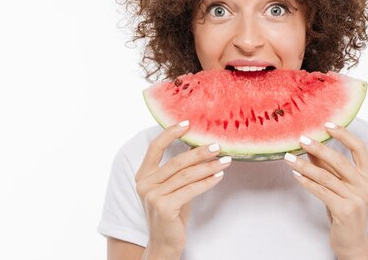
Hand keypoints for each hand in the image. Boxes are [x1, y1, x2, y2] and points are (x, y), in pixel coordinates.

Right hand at [134, 121, 231, 254]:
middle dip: (199, 152)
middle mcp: (145, 184)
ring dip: (208, 166)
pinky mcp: (164, 207)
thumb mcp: (173, 187)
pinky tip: (219, 176)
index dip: (170, 133)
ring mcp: (152, 196)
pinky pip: (191, 189)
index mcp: (143, 175)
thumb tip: (200, 146)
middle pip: (176, 161)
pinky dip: (207, 181)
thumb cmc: (172, 212)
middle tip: (217, 145)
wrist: (164, 243)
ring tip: (225, 161)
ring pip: (186, 175)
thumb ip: (180, 169)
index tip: (188, 123)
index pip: (154, 147)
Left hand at [284, 123, 367, 258]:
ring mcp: (357, 199)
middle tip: (302, 139)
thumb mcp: (341, 186)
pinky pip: (321, 191)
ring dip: (305, 165)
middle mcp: (366, 186)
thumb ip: (330, 168)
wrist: (353, 242)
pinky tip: (296, 174)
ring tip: (290, 158)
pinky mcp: (345, 210)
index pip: (360, 148)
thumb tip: (311, 146)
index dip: (344, 134)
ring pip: (326, 176)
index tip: (327, 124)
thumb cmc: (345, 210)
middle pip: (340, 160)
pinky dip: (306, 182)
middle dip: (318, 148)